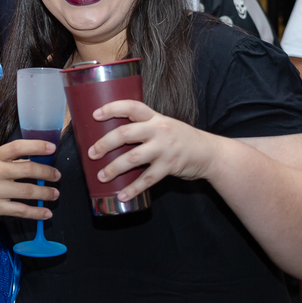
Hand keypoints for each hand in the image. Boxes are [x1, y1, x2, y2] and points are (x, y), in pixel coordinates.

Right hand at [0, 140, 60, 220]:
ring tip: (54, 193)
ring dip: (45, 193)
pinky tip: (46, 212)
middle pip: (27, 169)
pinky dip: (36, 212)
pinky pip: (21, 210)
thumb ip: (6, 160)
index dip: (37, 146)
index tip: (52, 147)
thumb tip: (32, 160)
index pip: (18, 147)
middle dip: (47, 173)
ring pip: (27, 192)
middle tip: (57, 176)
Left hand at [86, 99, 211, 201]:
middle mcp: (159, 130)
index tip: (95, 115)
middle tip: (92, 153)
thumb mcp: (165, 125)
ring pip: (132, 158)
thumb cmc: (181, 138)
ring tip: (101, 176)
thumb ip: (145, 127)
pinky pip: (147, 179)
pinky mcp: (169, 166)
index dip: (112, 108)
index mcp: (156, 118)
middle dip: (105, 144)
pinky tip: (122, 195)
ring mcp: (164, 149)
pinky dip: (133, 189)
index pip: (132, 107)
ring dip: (114, 168)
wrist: (209, 152)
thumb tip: (115, 136)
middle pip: (126, 134)